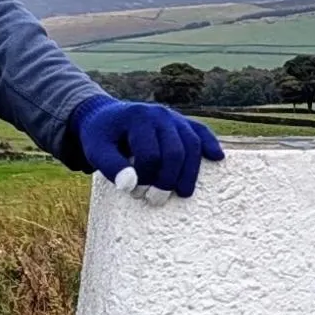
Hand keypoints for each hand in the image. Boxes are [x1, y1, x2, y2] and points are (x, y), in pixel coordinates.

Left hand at [70, 97, 223, 197]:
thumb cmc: (101, 137)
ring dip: (190, 172)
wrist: (105, 117)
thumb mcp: (96, 151)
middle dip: (168, 179)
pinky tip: (217, 157)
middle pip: (175, 151)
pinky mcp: (181, 122)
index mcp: (137, 119)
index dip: (145, 177)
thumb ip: (111, 166)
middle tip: (156, 199)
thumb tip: (131, 185)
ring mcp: (173, 117)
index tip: (135, 193)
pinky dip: (210, 143)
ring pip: (192, 144)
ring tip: (183, 193)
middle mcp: (159, 114)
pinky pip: (200, 131)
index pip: (150, 154)